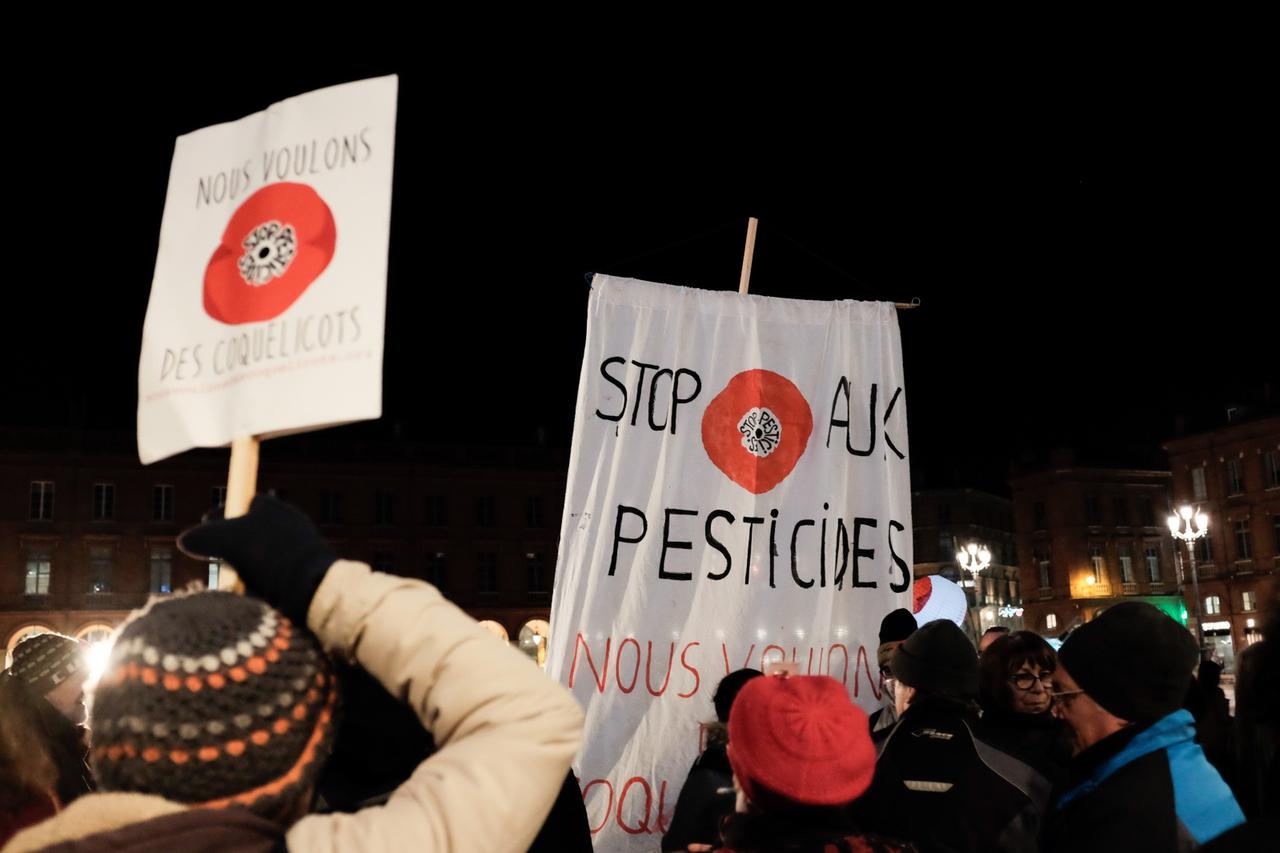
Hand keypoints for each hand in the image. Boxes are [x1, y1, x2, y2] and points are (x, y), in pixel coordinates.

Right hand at [178, 494, 335, 624]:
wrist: (312, 585)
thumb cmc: (268, 554)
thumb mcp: (226, 540)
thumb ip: (203, 536)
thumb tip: (185, 540)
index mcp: (273, 507)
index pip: (241, 503)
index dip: (219, 515)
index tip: (204, 525)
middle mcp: (289, 522)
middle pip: (249, 530)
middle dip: (228, 543)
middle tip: (213, 555)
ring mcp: (299, 547)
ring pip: (260, 553)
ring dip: (243, 565)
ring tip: (234, 577)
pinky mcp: (305, 571)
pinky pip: (274, 573)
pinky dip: (260, 580)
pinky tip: (253, 592)